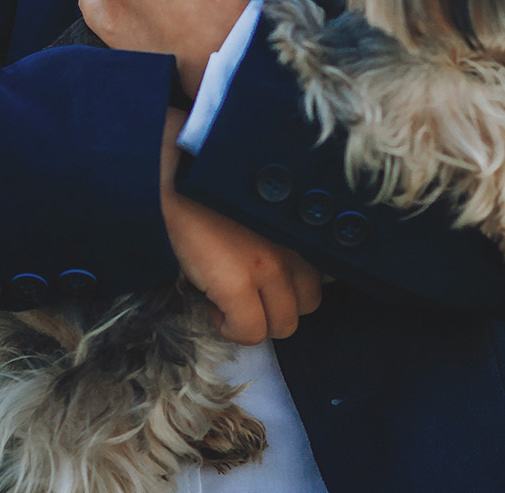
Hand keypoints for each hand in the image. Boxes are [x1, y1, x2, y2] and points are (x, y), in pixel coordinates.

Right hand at [159, 110, 322, 342]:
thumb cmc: (221, 190)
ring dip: (256, 320)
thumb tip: (280, 284)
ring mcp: (268, 268)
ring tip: (229, 299)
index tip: (264, 283)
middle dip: (276, 306)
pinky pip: (249, 332)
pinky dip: (230, 327)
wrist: (184, 174)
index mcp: (303, 233)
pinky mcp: (237, 283)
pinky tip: (213, 304)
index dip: (290, 289)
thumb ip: (283, 243)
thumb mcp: (266, 216)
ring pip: (283, 325)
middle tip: (247, 294)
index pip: (321, 281)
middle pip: (307, 306)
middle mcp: (294, 251)